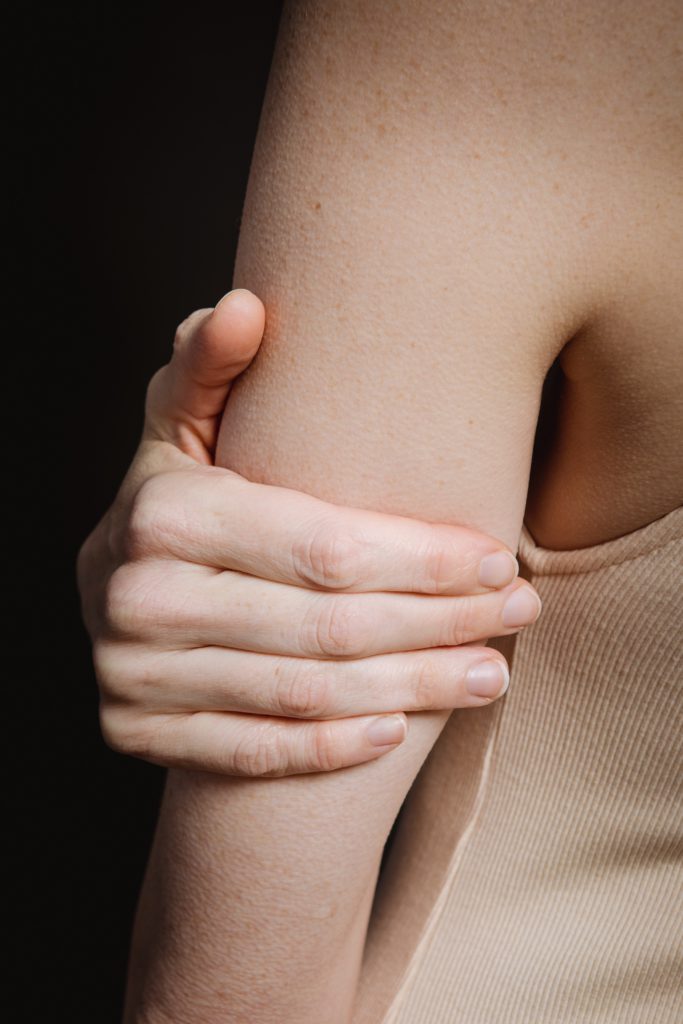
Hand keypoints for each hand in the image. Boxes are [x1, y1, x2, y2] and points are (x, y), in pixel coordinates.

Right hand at [77, 289, 540, 776]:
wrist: (115, 586)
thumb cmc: (177, 495)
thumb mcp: (183, 425)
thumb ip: (209, 369)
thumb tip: (245, 306)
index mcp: (163, 512)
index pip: (324, 548)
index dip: (422, 560)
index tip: (496, 559)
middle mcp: (136, 597)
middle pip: (328, 626)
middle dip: (439, 623)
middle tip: (518, 613)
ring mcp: (131, 675)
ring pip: (304, 695)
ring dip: (411, 688)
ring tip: (488, 673)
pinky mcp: (135, 732)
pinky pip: (252, 753)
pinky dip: (333, 748)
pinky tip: (398, 731)